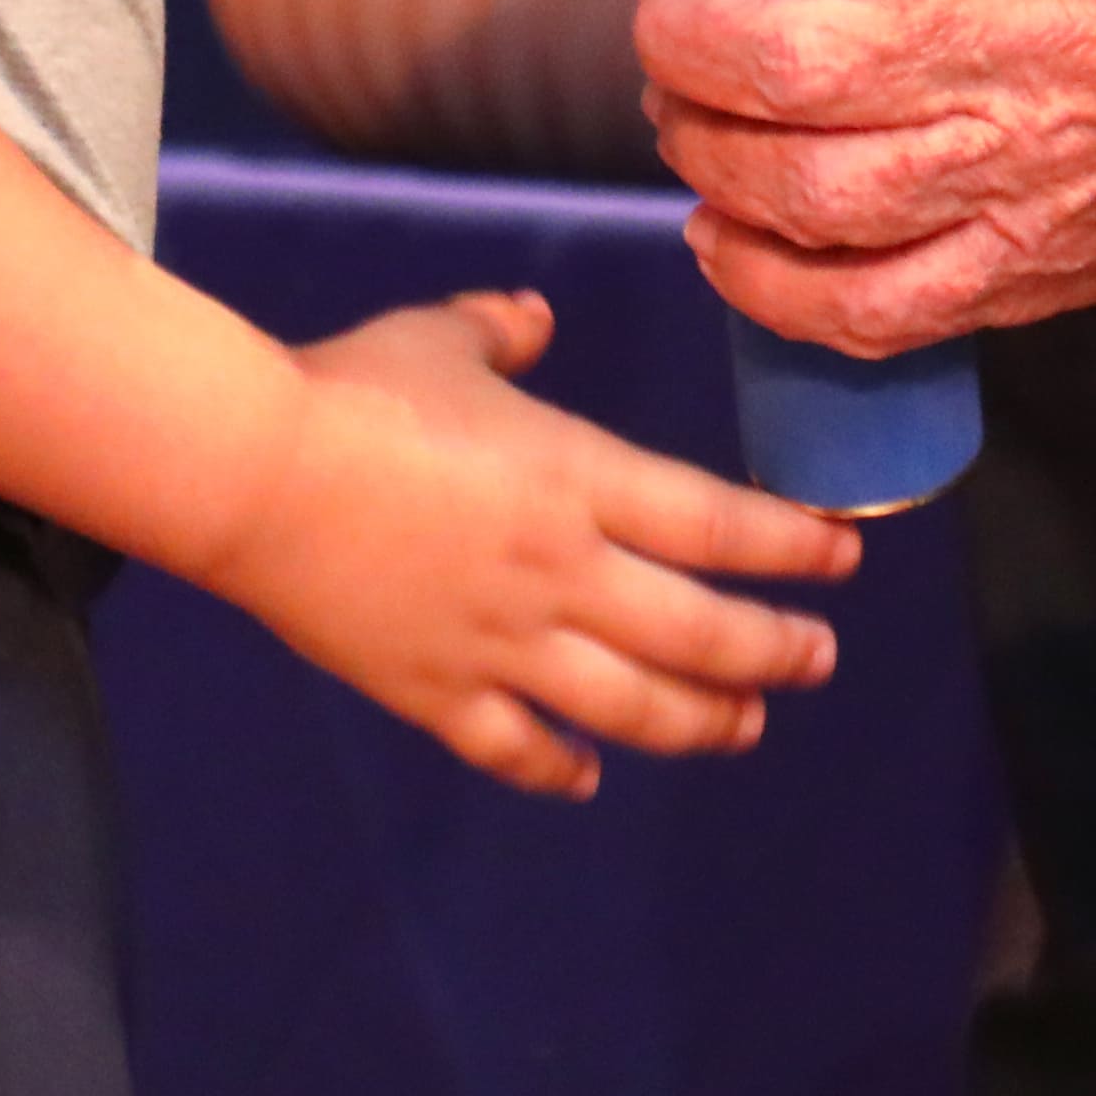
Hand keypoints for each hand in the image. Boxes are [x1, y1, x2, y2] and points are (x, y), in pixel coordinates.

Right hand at [197, 288, 861, 798]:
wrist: (252, 472)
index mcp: (576, 478)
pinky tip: (586, 779)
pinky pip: (513, 748)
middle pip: (697, 631)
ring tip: (744, 727)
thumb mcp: (440, 334)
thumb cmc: (351, 388)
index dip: (790, 547)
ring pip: (628, 706)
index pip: (716, 523)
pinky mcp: (433, 691)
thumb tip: (534, 317)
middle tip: (817, 660)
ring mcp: (499, 642)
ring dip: (699, 722)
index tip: (843, 559)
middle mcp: (559, 571)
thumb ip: (501, 328)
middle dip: (772, 651)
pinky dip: (557, 769)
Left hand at [622, 0, 1095, 349]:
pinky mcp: (1040, 261)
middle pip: (800, 54)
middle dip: (679, 27)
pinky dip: (761, 280)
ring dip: (701, 144)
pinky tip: (721, 225)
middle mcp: (1036, 24)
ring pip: (808, 192)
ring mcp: (1036, 162)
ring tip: (687, 96)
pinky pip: (867, 309)